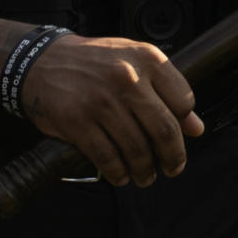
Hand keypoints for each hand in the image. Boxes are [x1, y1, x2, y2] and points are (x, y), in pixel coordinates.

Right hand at [19, 35, 204, 187]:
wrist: (41, 61)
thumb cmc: (94, 62)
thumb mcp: (136, 61)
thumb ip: (167, 91)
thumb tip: (196, 128)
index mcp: (148, 59)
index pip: (184, 101)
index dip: (184, 126)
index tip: (181, 139)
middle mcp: (127, 79)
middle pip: (164, 129)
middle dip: (173, 157)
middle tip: (174, 169)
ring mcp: (101, 101)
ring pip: (137, 148)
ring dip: (145, 170)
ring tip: (146, 177)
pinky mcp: (77, 121)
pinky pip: (107, 156)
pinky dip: (118, 172)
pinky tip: (122, 176)